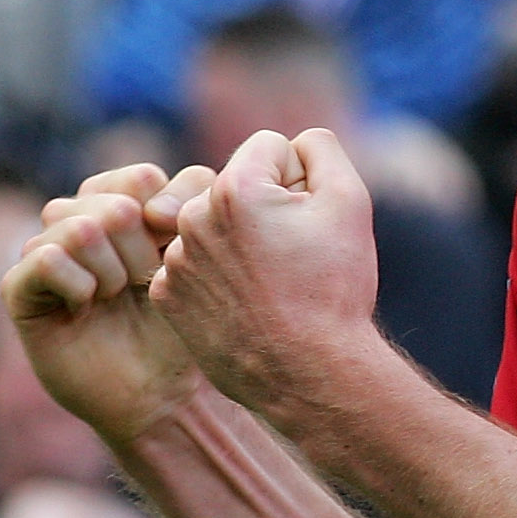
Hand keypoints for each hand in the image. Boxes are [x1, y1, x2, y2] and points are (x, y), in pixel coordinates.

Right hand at [3, 162, 214, 444]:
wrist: (157, 393)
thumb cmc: (177, 324)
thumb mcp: (194, 254)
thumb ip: (188, 204)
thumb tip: (153, 206)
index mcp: (118, 202)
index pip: (141, 178)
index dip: (168, 222)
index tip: (173, 260)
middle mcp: (77, 218)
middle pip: (116, 205)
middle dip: (143, 256)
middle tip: (141, 288)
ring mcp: (45, 249)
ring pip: (81, 228)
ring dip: (112, 274)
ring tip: (113, 299)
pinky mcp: (18, 286)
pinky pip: (47, 258)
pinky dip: (78, 287)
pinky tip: (84, 308)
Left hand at [150, 128, 381, 419]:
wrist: (309, 375)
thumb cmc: (333, 289)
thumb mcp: (349, 201)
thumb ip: (320, 148)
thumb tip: (294, 143)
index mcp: (234, 186)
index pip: (270, 149)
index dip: (300, 182)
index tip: (309, 224)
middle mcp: (193, 217)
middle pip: (237, 187)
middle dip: (265, 210)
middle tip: (293, 259)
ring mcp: (175, 260)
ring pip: (215, 227)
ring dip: (240, 244)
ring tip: (271, 286)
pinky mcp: (167, 296)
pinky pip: (197, 266)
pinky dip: (219, 279)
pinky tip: (246, 306)